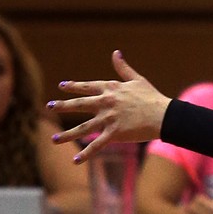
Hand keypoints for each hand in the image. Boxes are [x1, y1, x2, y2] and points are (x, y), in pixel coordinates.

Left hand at [50, 51, 169, 160]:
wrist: (164, 115)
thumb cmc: (152, 97)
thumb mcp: (137, 79)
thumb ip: (123, 68)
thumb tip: (115, 53)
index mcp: (111, 89)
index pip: (87, 87)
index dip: (74, 86)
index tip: (62, 86)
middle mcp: (106, 102)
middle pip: (79, 105)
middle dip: (62, 106)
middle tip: (48, 106)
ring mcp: (108, 118)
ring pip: (83, 128)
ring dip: (67, 135)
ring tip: (53, 139)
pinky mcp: (114, 133)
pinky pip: (97, 145)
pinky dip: (86, 154)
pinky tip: (75, 160)